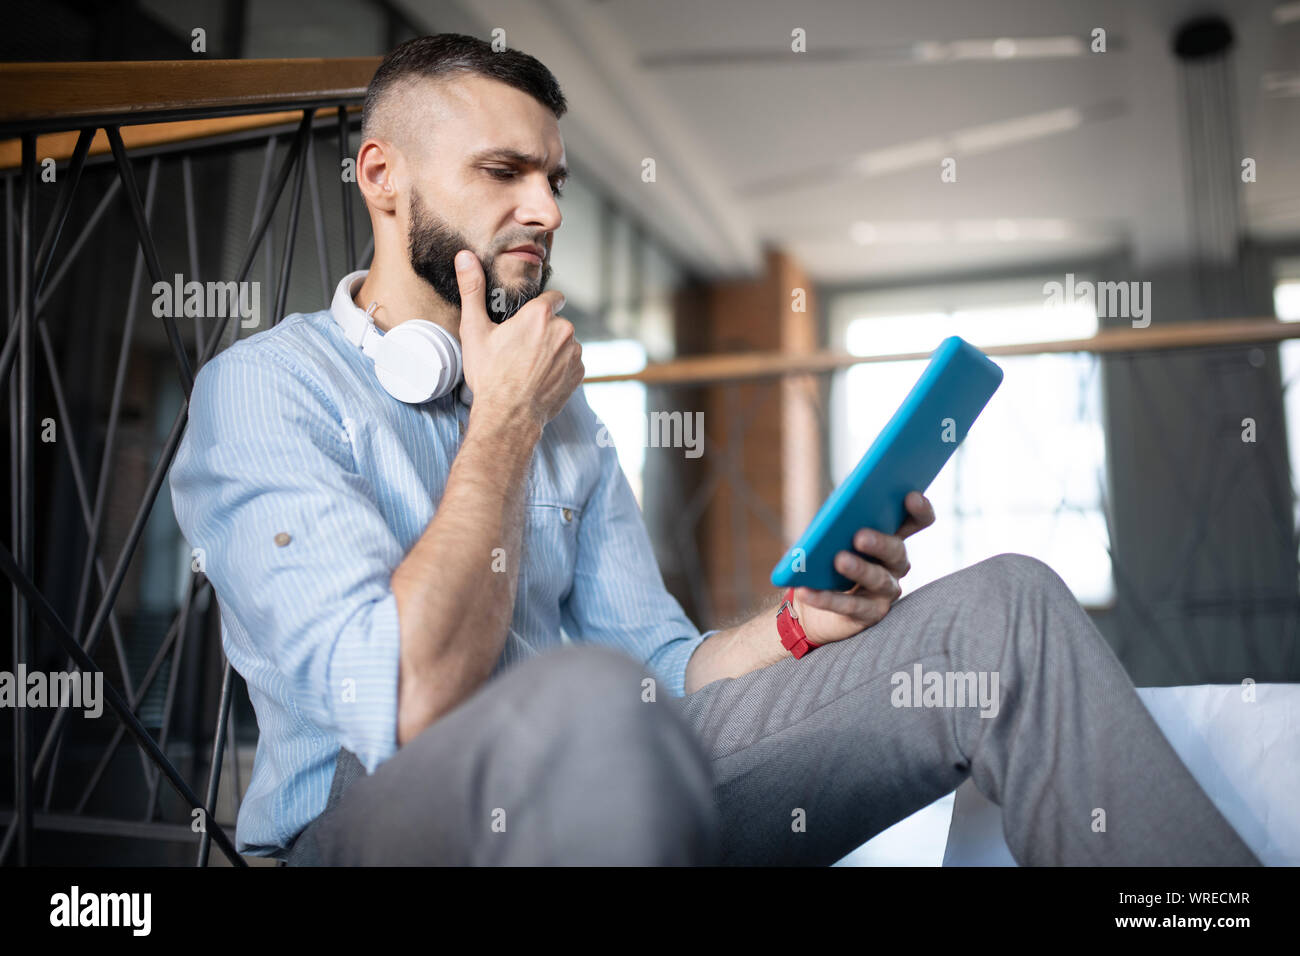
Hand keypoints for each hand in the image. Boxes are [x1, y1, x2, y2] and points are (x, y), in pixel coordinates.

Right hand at [455, 250, 582, 429]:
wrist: (508, 416)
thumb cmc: (490, 376)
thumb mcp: (475, 331)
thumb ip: (472, 289)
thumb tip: (465, 257)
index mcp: (540, 315)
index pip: (553, 297)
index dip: (539, 308)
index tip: (528, 321)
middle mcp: (563, 330)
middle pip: (557, 322)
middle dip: (543, 333)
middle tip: (520, 351)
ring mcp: (574, 354)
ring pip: (565, 343)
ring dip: (553, 350)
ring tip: (529, 367)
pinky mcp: (579, 374)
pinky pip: (572, 363)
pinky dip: (560, 368)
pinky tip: (540, 378)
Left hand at [789, 491, 935, 645]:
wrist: (813, 604)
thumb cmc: (825, 560)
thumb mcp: (830, 536)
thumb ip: (837, 521)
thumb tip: (835, 511)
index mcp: (890, 536)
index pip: (916, 521)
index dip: (919, 510)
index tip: (911, 496)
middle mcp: (894, 564)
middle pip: (896, 551)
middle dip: (880, 542)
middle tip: (860, 536)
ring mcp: (885, 591)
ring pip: (878, 579)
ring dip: (858, 569)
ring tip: (839, 560)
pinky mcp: (869, 614)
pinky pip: (849, 606)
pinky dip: (826, 598)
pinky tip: (806, 590)